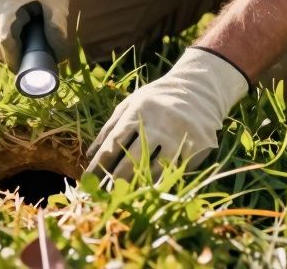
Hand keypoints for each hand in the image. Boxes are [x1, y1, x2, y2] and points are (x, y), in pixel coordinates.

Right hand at [0, 0, 69, 70]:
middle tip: (32, 56)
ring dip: (8, 50)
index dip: (15, 58)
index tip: (28, 67)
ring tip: (25, 36)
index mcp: (7, 1)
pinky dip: (1, 44)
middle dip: (14, 57)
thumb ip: (58, 25)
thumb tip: (58, 56)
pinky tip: (14, 33)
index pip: (5, 39)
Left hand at [85, 47, 249, 180]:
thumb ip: (110, 127)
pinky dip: (162, 182)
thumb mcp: (131, 103)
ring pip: (155, 170)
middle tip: (106, 195)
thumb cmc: (157, 98)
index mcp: (138, 111)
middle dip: (118, 180)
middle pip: (133, 160)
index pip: (113, 143)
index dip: (99, 164)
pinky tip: (151, 190)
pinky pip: (176, 171)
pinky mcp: (196, 147)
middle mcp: (158, 125)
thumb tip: (90, 155)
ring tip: (126, 196)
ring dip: (139, 185)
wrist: (198, 89)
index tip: (88, 180)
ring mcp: (178, 137)